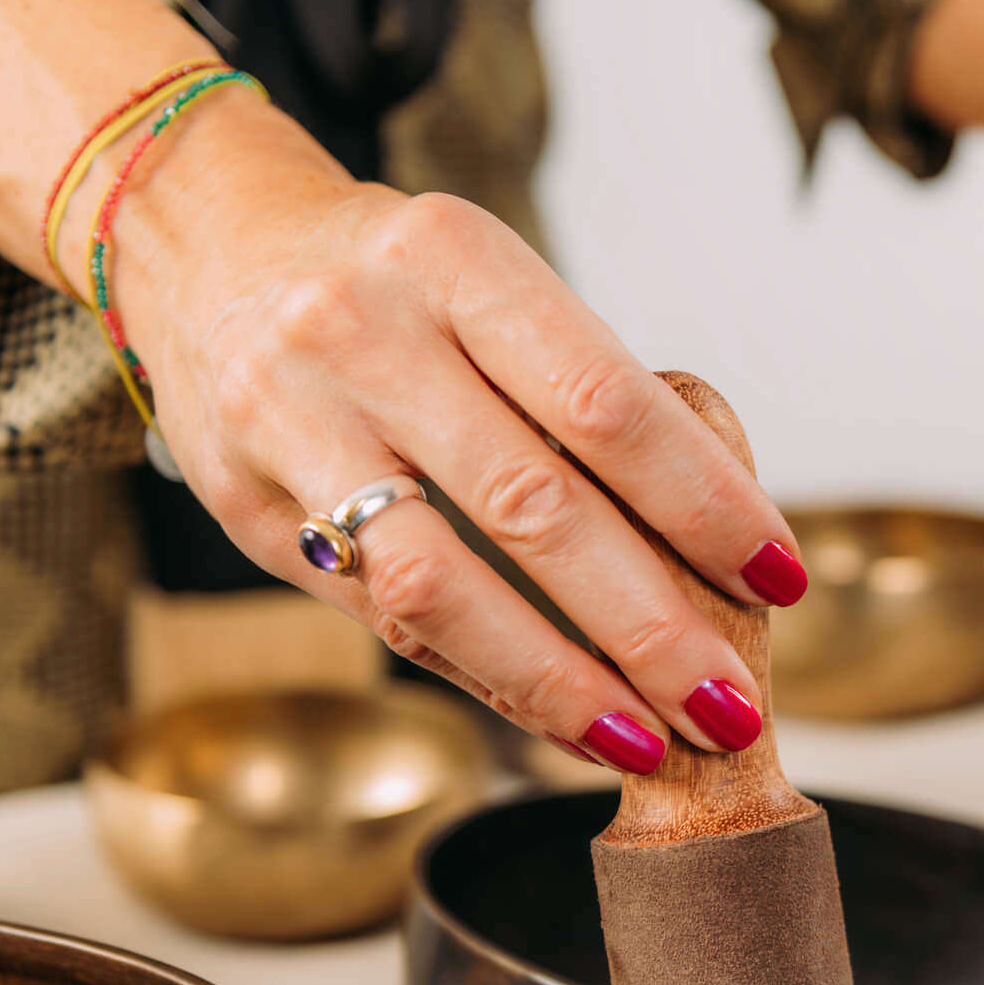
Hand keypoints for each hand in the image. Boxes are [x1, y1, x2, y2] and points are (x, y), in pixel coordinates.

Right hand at [114, 94, 802, 771]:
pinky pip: (383, 614)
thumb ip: (575, 400)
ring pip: (440, 583)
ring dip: (559, 679)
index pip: (607, 402)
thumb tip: (711, 546)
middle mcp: (363, 332)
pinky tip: (558, 716)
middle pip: (533, 506)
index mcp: (456, 259)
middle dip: (649, 623)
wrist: (203, 243)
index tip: (780, 578)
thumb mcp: (486, 286)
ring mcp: (290, 419)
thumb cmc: (392, 282)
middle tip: (729, 704)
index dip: (703, 502)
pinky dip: (483, 674)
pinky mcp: (245, 504)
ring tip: (647, 741)